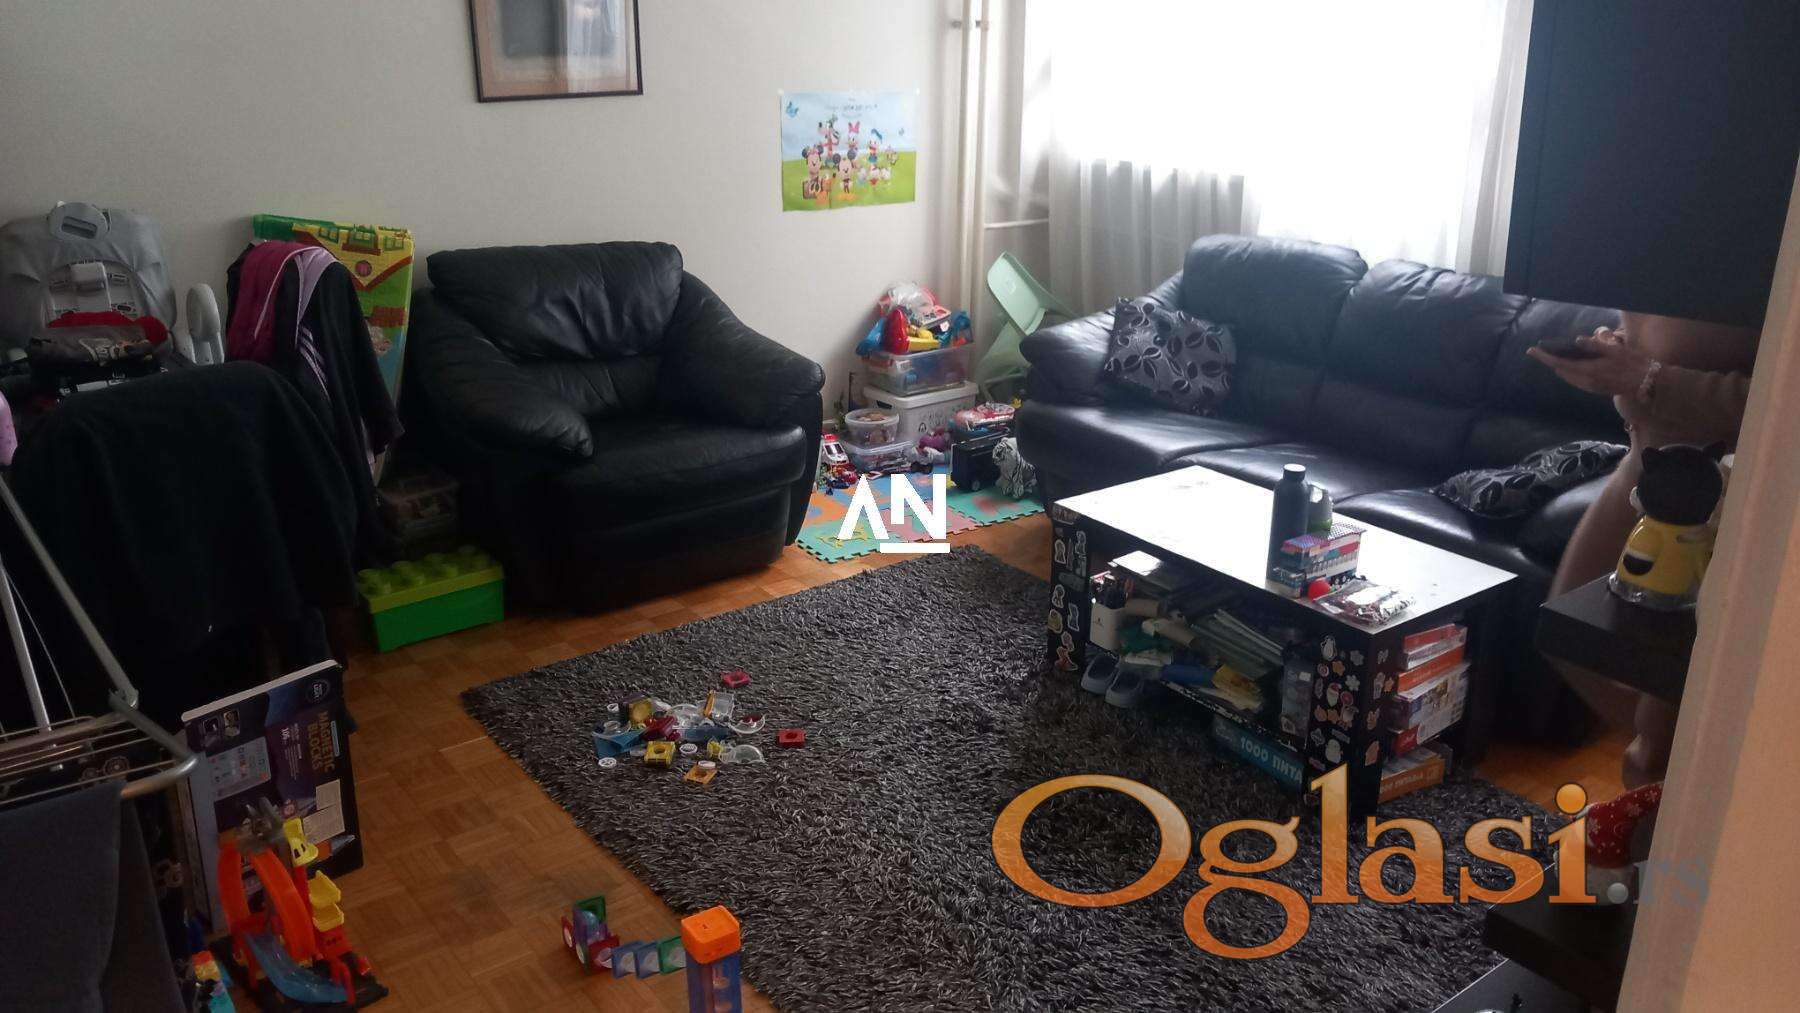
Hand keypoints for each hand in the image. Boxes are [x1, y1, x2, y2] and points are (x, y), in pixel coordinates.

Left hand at [1527, 327, 1654, 397]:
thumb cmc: (1634, 363)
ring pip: (1568, 377)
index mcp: (1589, 370)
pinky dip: (1570, 372)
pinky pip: (1576, 381)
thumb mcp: (1615, 350)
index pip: (1560, 363)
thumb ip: (1595, 346)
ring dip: (1560, 367)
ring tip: (1554, 356)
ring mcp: (1591, 387)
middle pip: (1561, 370)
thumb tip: (1576, 340)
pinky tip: (1572, 365)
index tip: (1531, 350)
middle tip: (1541, 350)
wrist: (1647, 384)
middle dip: (1550, 360)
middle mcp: (1586, 381)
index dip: (1544, 356)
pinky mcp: (1596, 389)